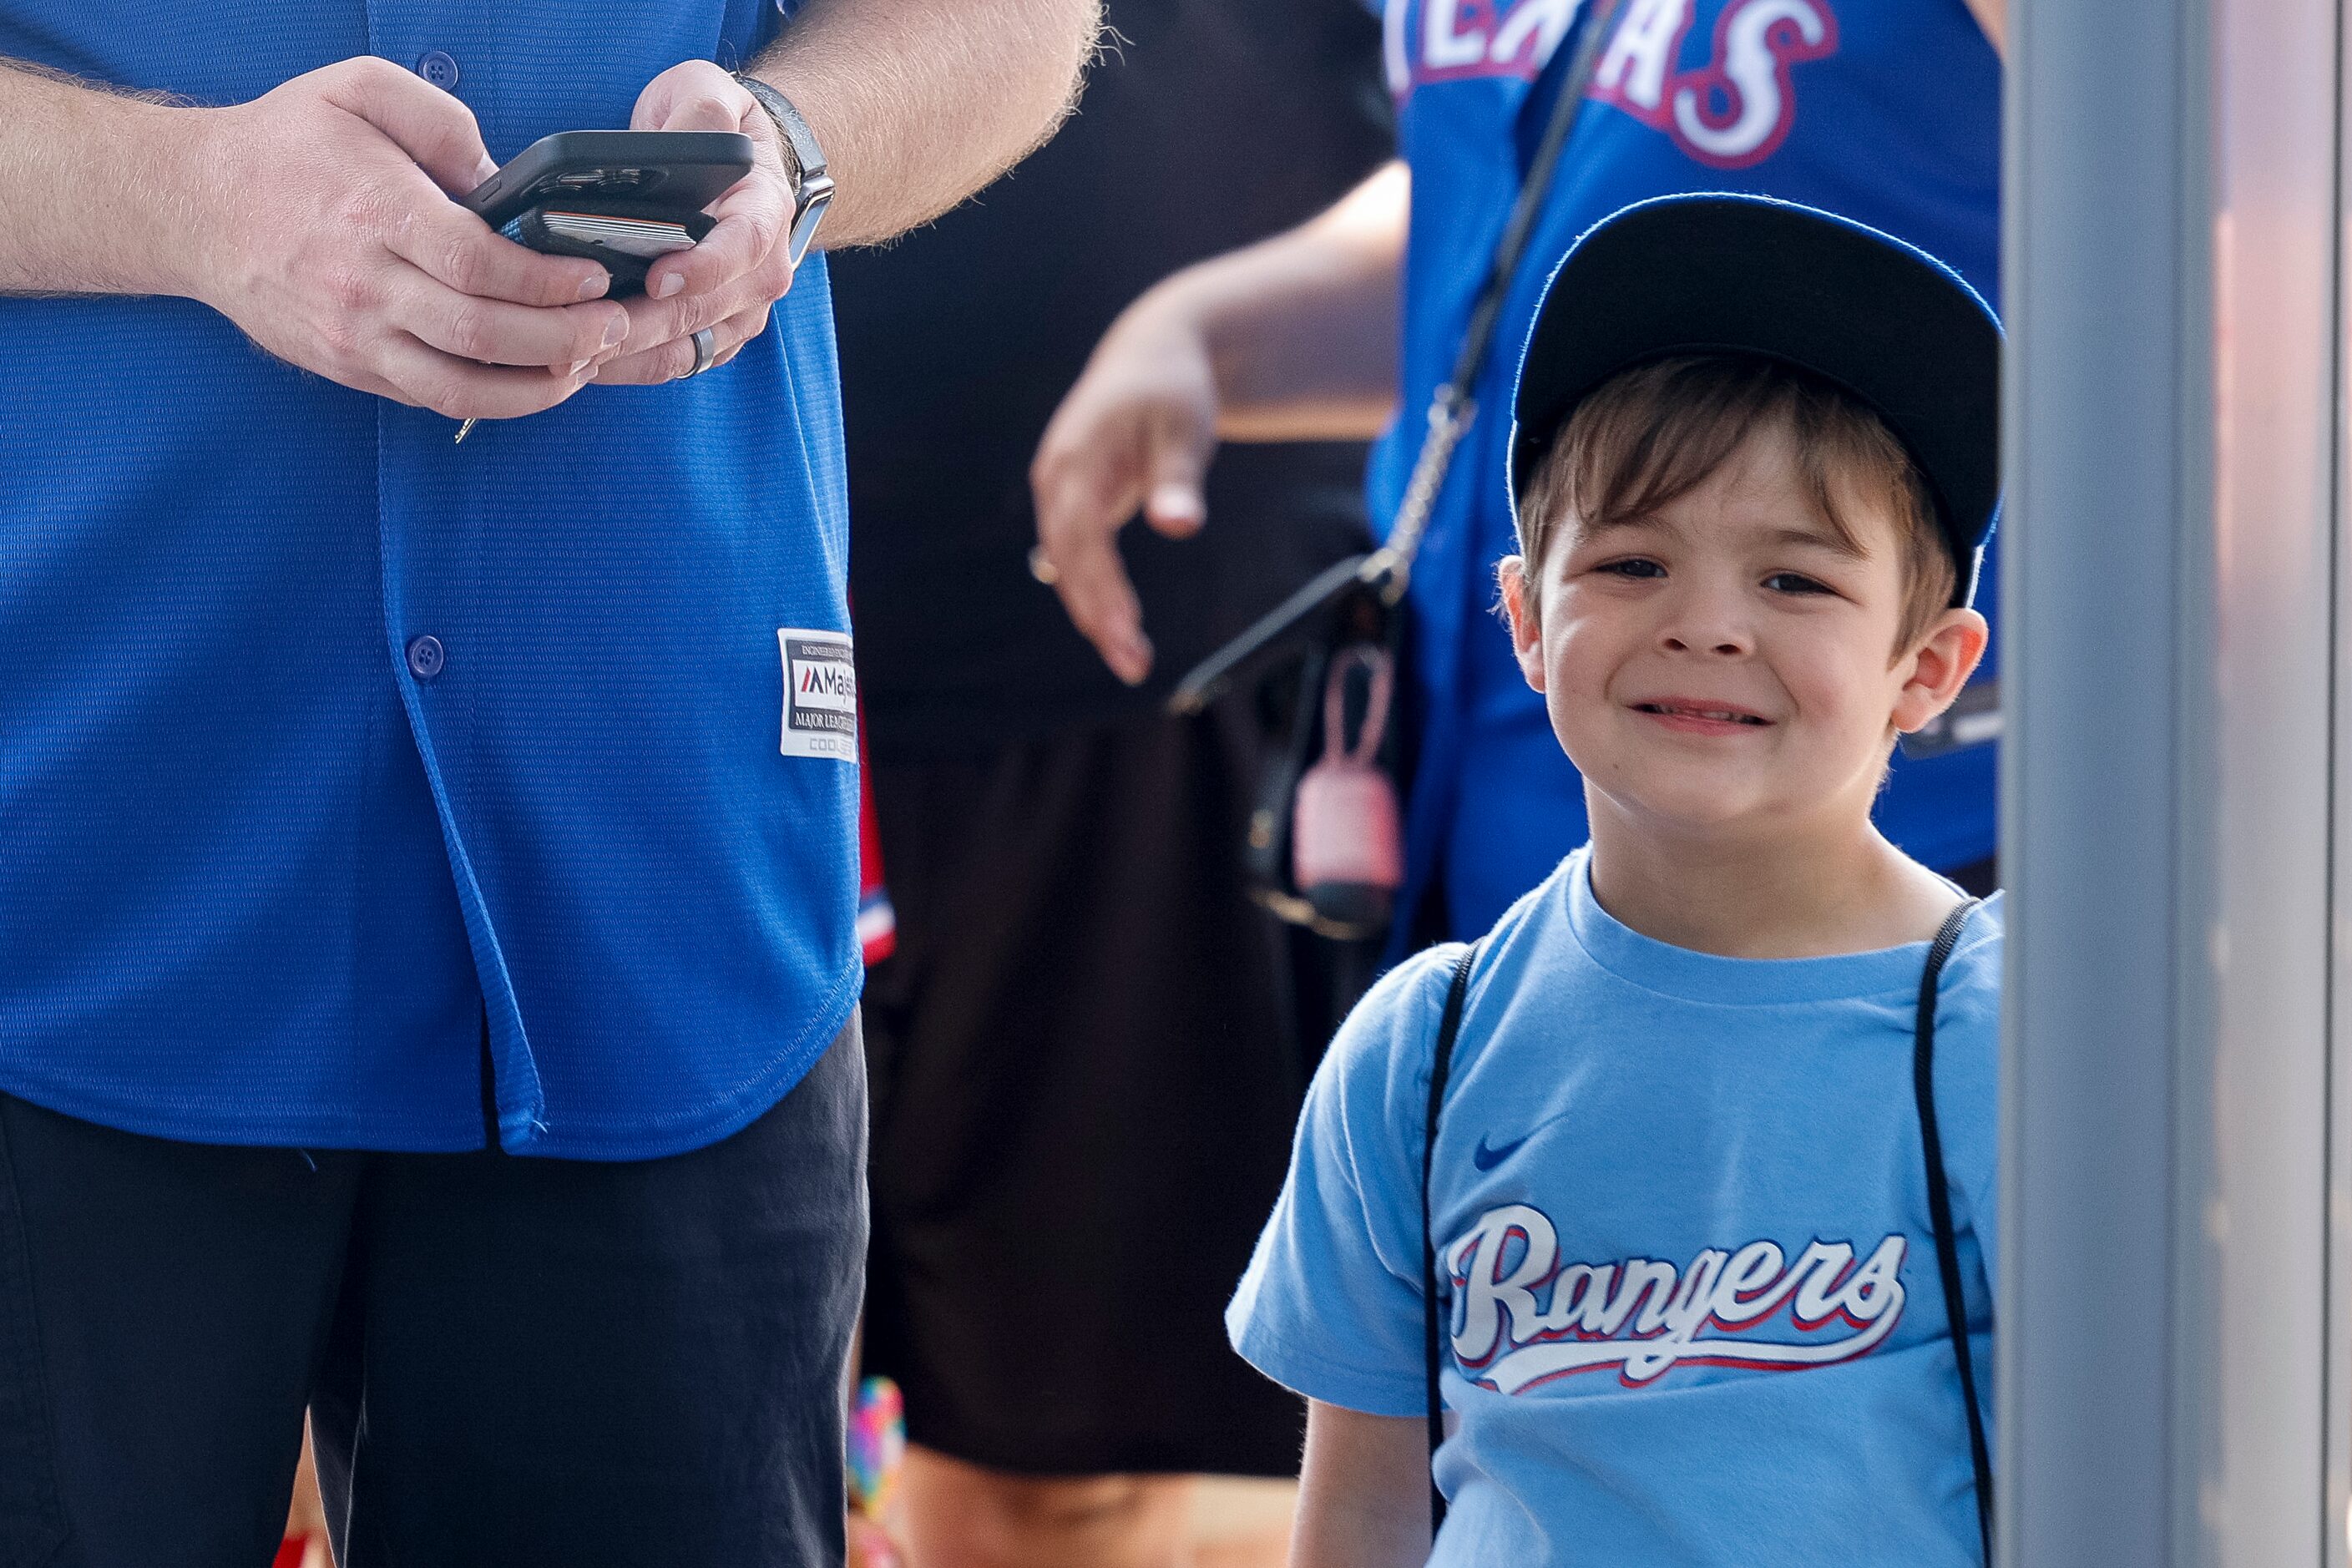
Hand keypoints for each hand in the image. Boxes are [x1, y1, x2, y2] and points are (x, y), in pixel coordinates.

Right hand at [181, 58, 630, 419]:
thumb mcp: (358, 90)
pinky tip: (536, 380)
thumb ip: (441, 121)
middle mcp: (363, 286)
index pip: (476, 266)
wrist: (194, 207)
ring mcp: (354, 337)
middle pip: (481, 334)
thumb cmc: (284, 145)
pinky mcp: (350, 369)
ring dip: (538, 388)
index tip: (593, 275)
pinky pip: (433, 400)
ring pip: (461, 387)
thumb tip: (502, 180)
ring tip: (587, 365)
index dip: (546, 281)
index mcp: (374, 213)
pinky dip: (495, 400)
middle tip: (614, 328)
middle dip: (564, 339)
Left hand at [591, 61, 801, 383]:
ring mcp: (740, 312)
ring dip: (625, 357)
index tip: (657, 279)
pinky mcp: (715, 337)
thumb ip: (699, 112)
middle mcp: (761, 274)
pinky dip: (627, 368)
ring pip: (684, 349)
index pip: (744, 247)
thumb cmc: (717, 129)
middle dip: (637, 326)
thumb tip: (674, 143)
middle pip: (700, 312)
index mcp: (764, 213)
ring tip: (565, 354)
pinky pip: (672, 365)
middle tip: (573, 329)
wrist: (744, 171)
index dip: (703, 269)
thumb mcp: (707, 93)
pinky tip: (579, 362)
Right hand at [1028, 292, 1222, 683]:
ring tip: (1133, 660)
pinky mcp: (1071, 502)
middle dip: (1097, 615)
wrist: (1152, 355)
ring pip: (1067, 565)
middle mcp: (1056, 477)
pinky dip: (1095, 592)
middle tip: (1134, 665)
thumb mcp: (1185, 429)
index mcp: (1078, 456)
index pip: (1082, 535)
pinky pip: (1076, 557)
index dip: (1099, 586)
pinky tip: (1118, 631)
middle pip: (1068, 560)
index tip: (1124, 630)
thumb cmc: (1173, 391)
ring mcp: (1058, 491)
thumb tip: (1179, 526)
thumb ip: (1179, 479)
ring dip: (1095, 612)